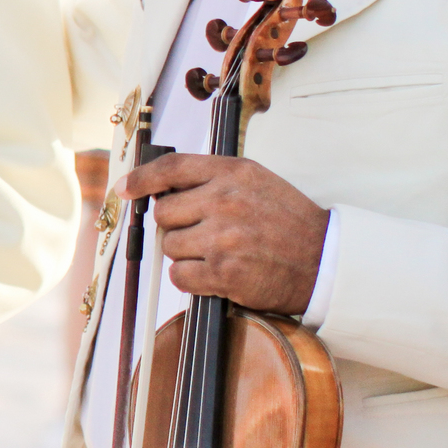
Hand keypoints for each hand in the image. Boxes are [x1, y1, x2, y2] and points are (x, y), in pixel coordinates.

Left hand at [123, 153, 326, 314]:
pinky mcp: (223, 272)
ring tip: (218, 252)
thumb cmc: (287, 221)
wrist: (323, 261)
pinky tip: (216, 272)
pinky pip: (179, 275)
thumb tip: (160, 188)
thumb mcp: (255, 182)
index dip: (141, 179)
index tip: (124, 189)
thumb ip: (212, 179)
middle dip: (175, 225)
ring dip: (186, 253)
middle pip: (163, 212)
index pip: (171, 169)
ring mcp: (222, 238)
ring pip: (169, 246)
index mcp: (232, 173)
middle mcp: (224, 201)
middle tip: (202, 231)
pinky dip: (191, 278)